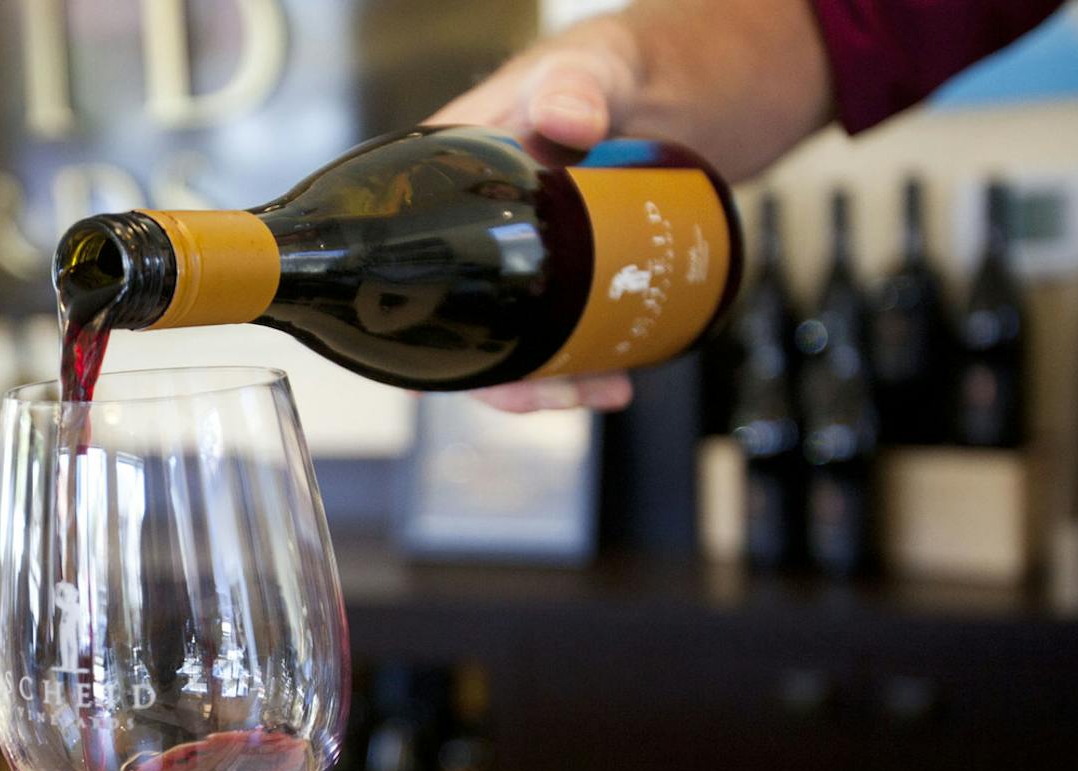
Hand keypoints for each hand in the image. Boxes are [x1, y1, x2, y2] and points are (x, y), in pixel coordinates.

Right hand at [427, 20, 643, 413]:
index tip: (431, 379)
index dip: (409, 328)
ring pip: (512, 343)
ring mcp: (522, 260)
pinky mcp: (565, 278)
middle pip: (461, 326)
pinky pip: (557, 335)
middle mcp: (474, 230)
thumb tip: (567, 120)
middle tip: (555, 393)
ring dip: (549, 383)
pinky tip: (616, 376)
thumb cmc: (605, 71)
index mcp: (447, 182)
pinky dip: (580, 365)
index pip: (406, 262)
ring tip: (603, 390)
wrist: (671, 86)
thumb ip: (575, 84)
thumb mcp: (586, 69)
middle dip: (503, 378)